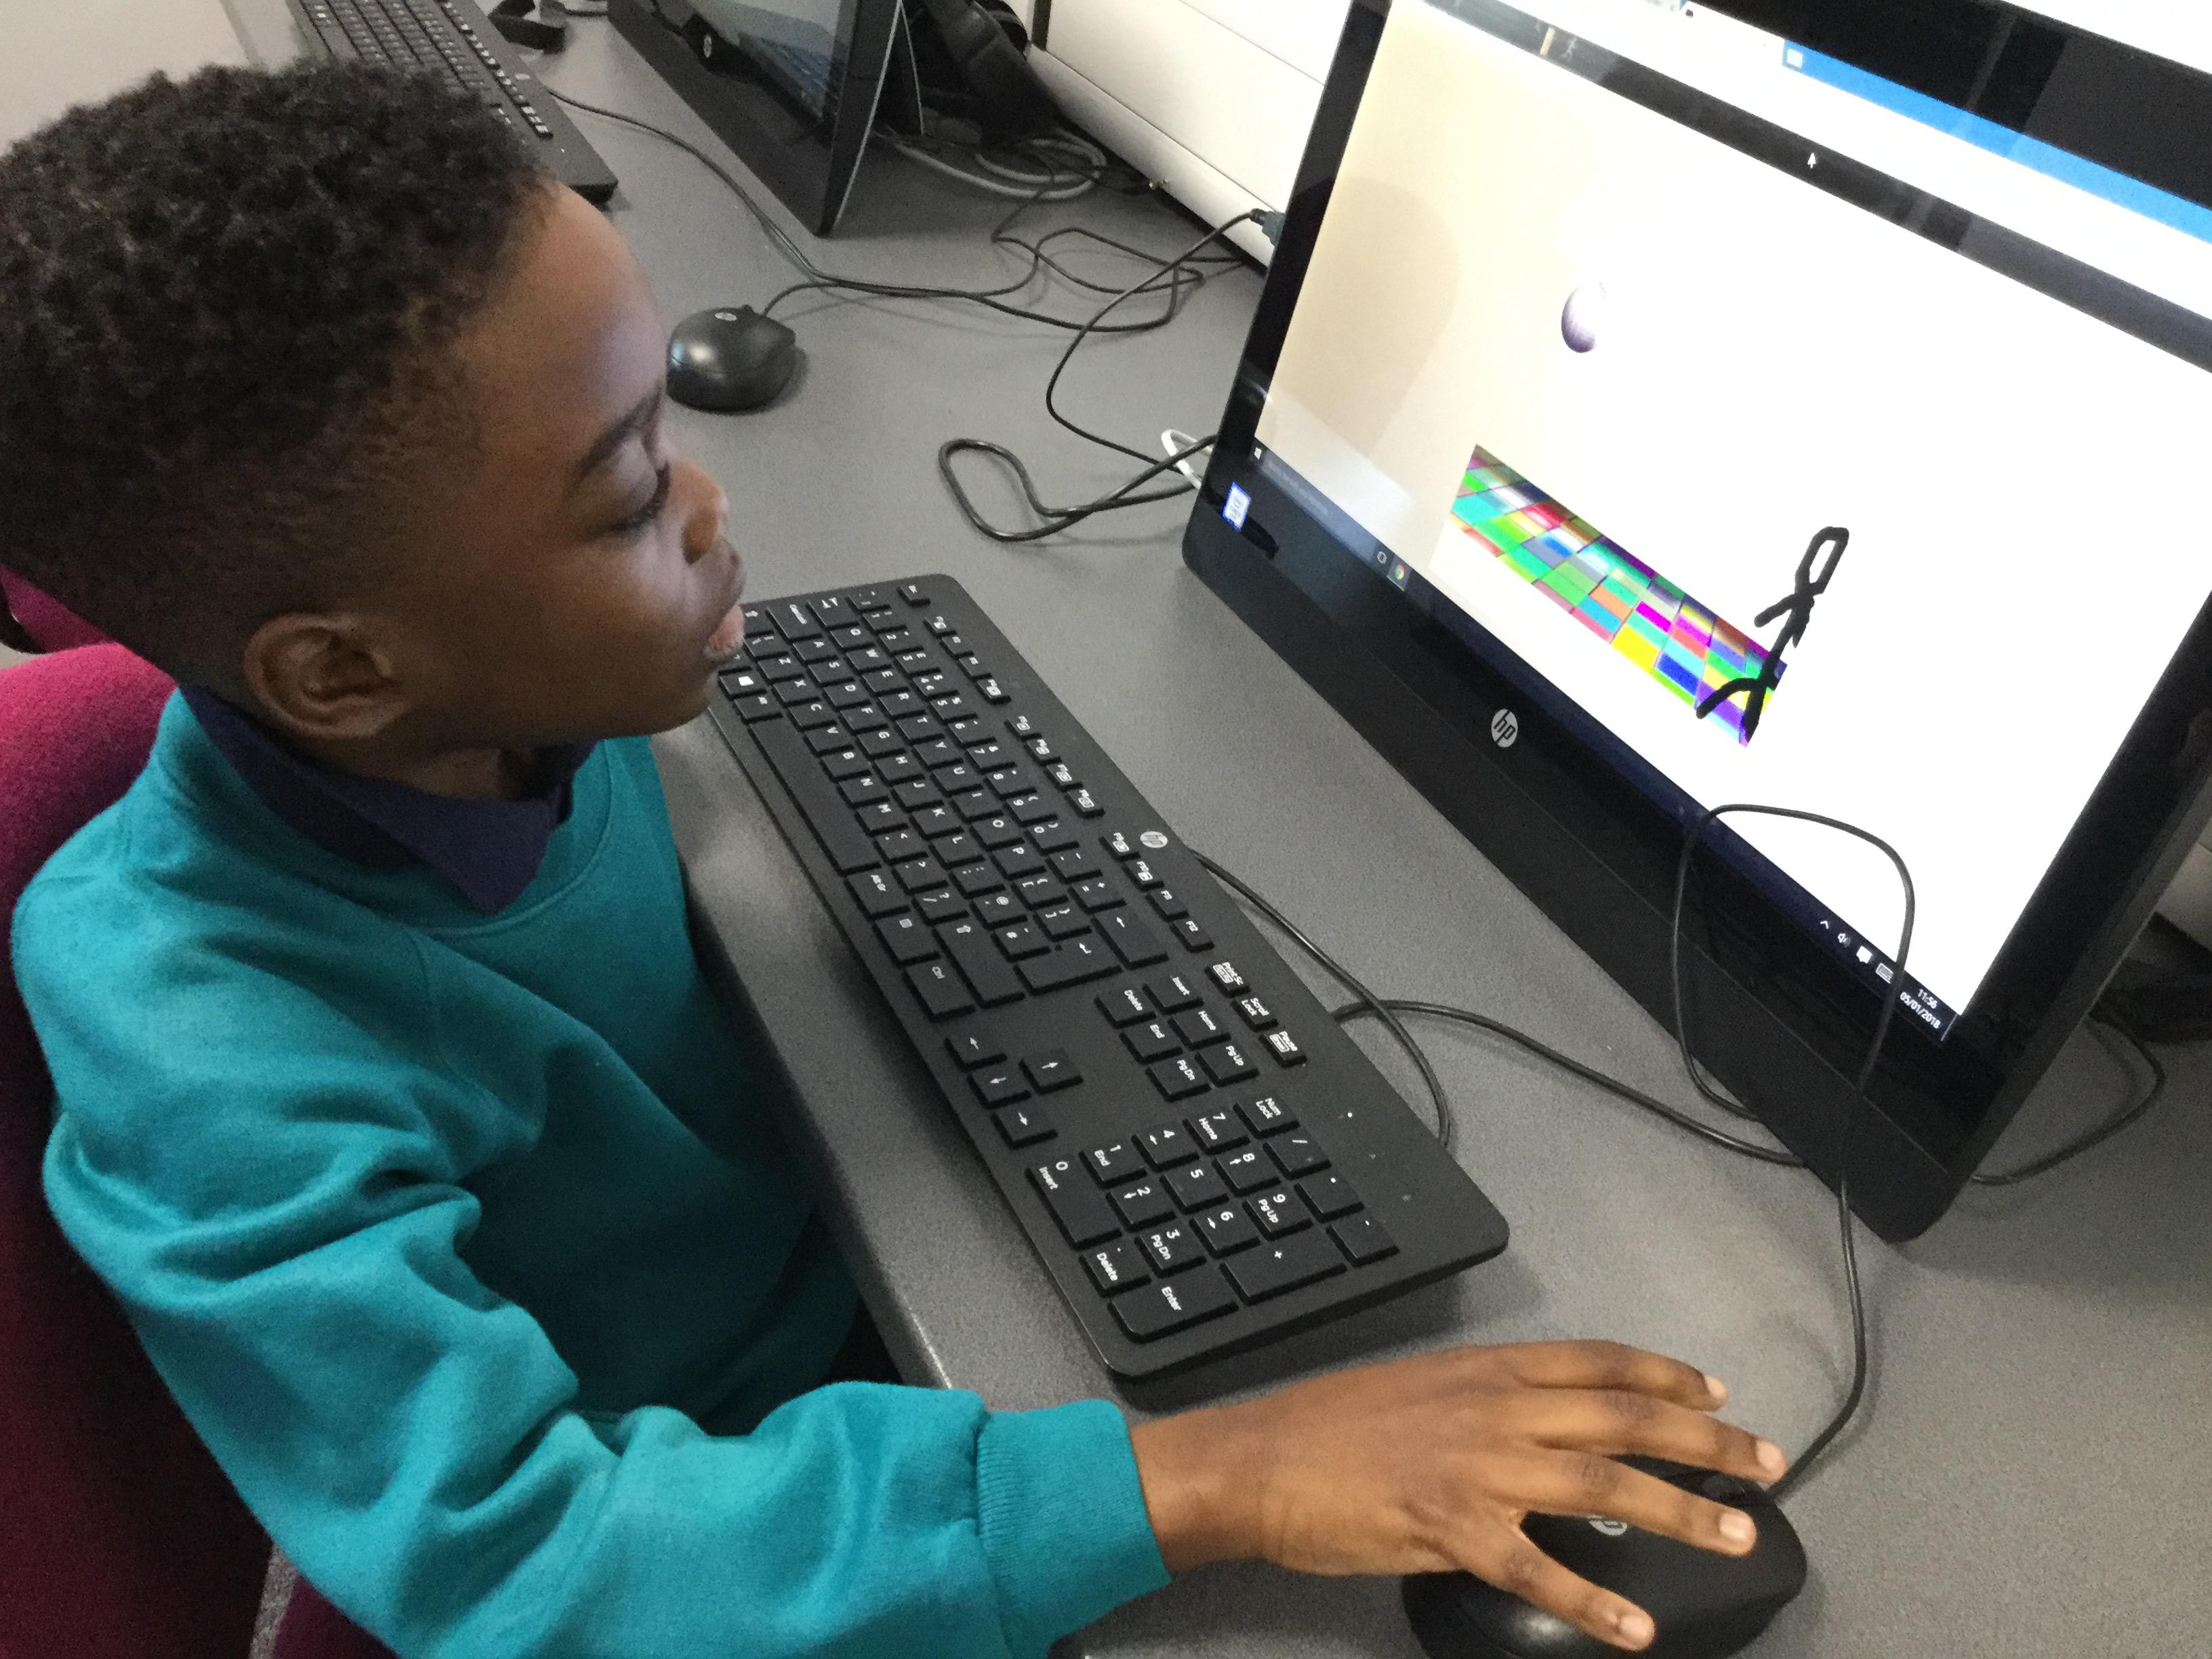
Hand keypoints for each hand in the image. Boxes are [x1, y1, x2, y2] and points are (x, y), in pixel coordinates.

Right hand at [1128, 1340, 1786, 1651]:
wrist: (1260, 1460)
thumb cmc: (1329, 1425)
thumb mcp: (1418, 1387)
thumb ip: (1485, 1401)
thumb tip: (1541, 1422)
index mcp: (1486, 1370)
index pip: (1598, 1363)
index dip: (1665, 1373)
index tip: (1715, 1389)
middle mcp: (1496, 1410)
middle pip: (1624, 1417)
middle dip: (1705, 1439)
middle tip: (1764, 1461)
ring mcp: (1479, 1469)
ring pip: (1605, 1484)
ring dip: (1681, 1510)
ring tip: (1737, 1534)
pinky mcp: (1453, 1529)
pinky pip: (1539, 1568)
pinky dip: (1593, 1600)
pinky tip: (1635, 1629)